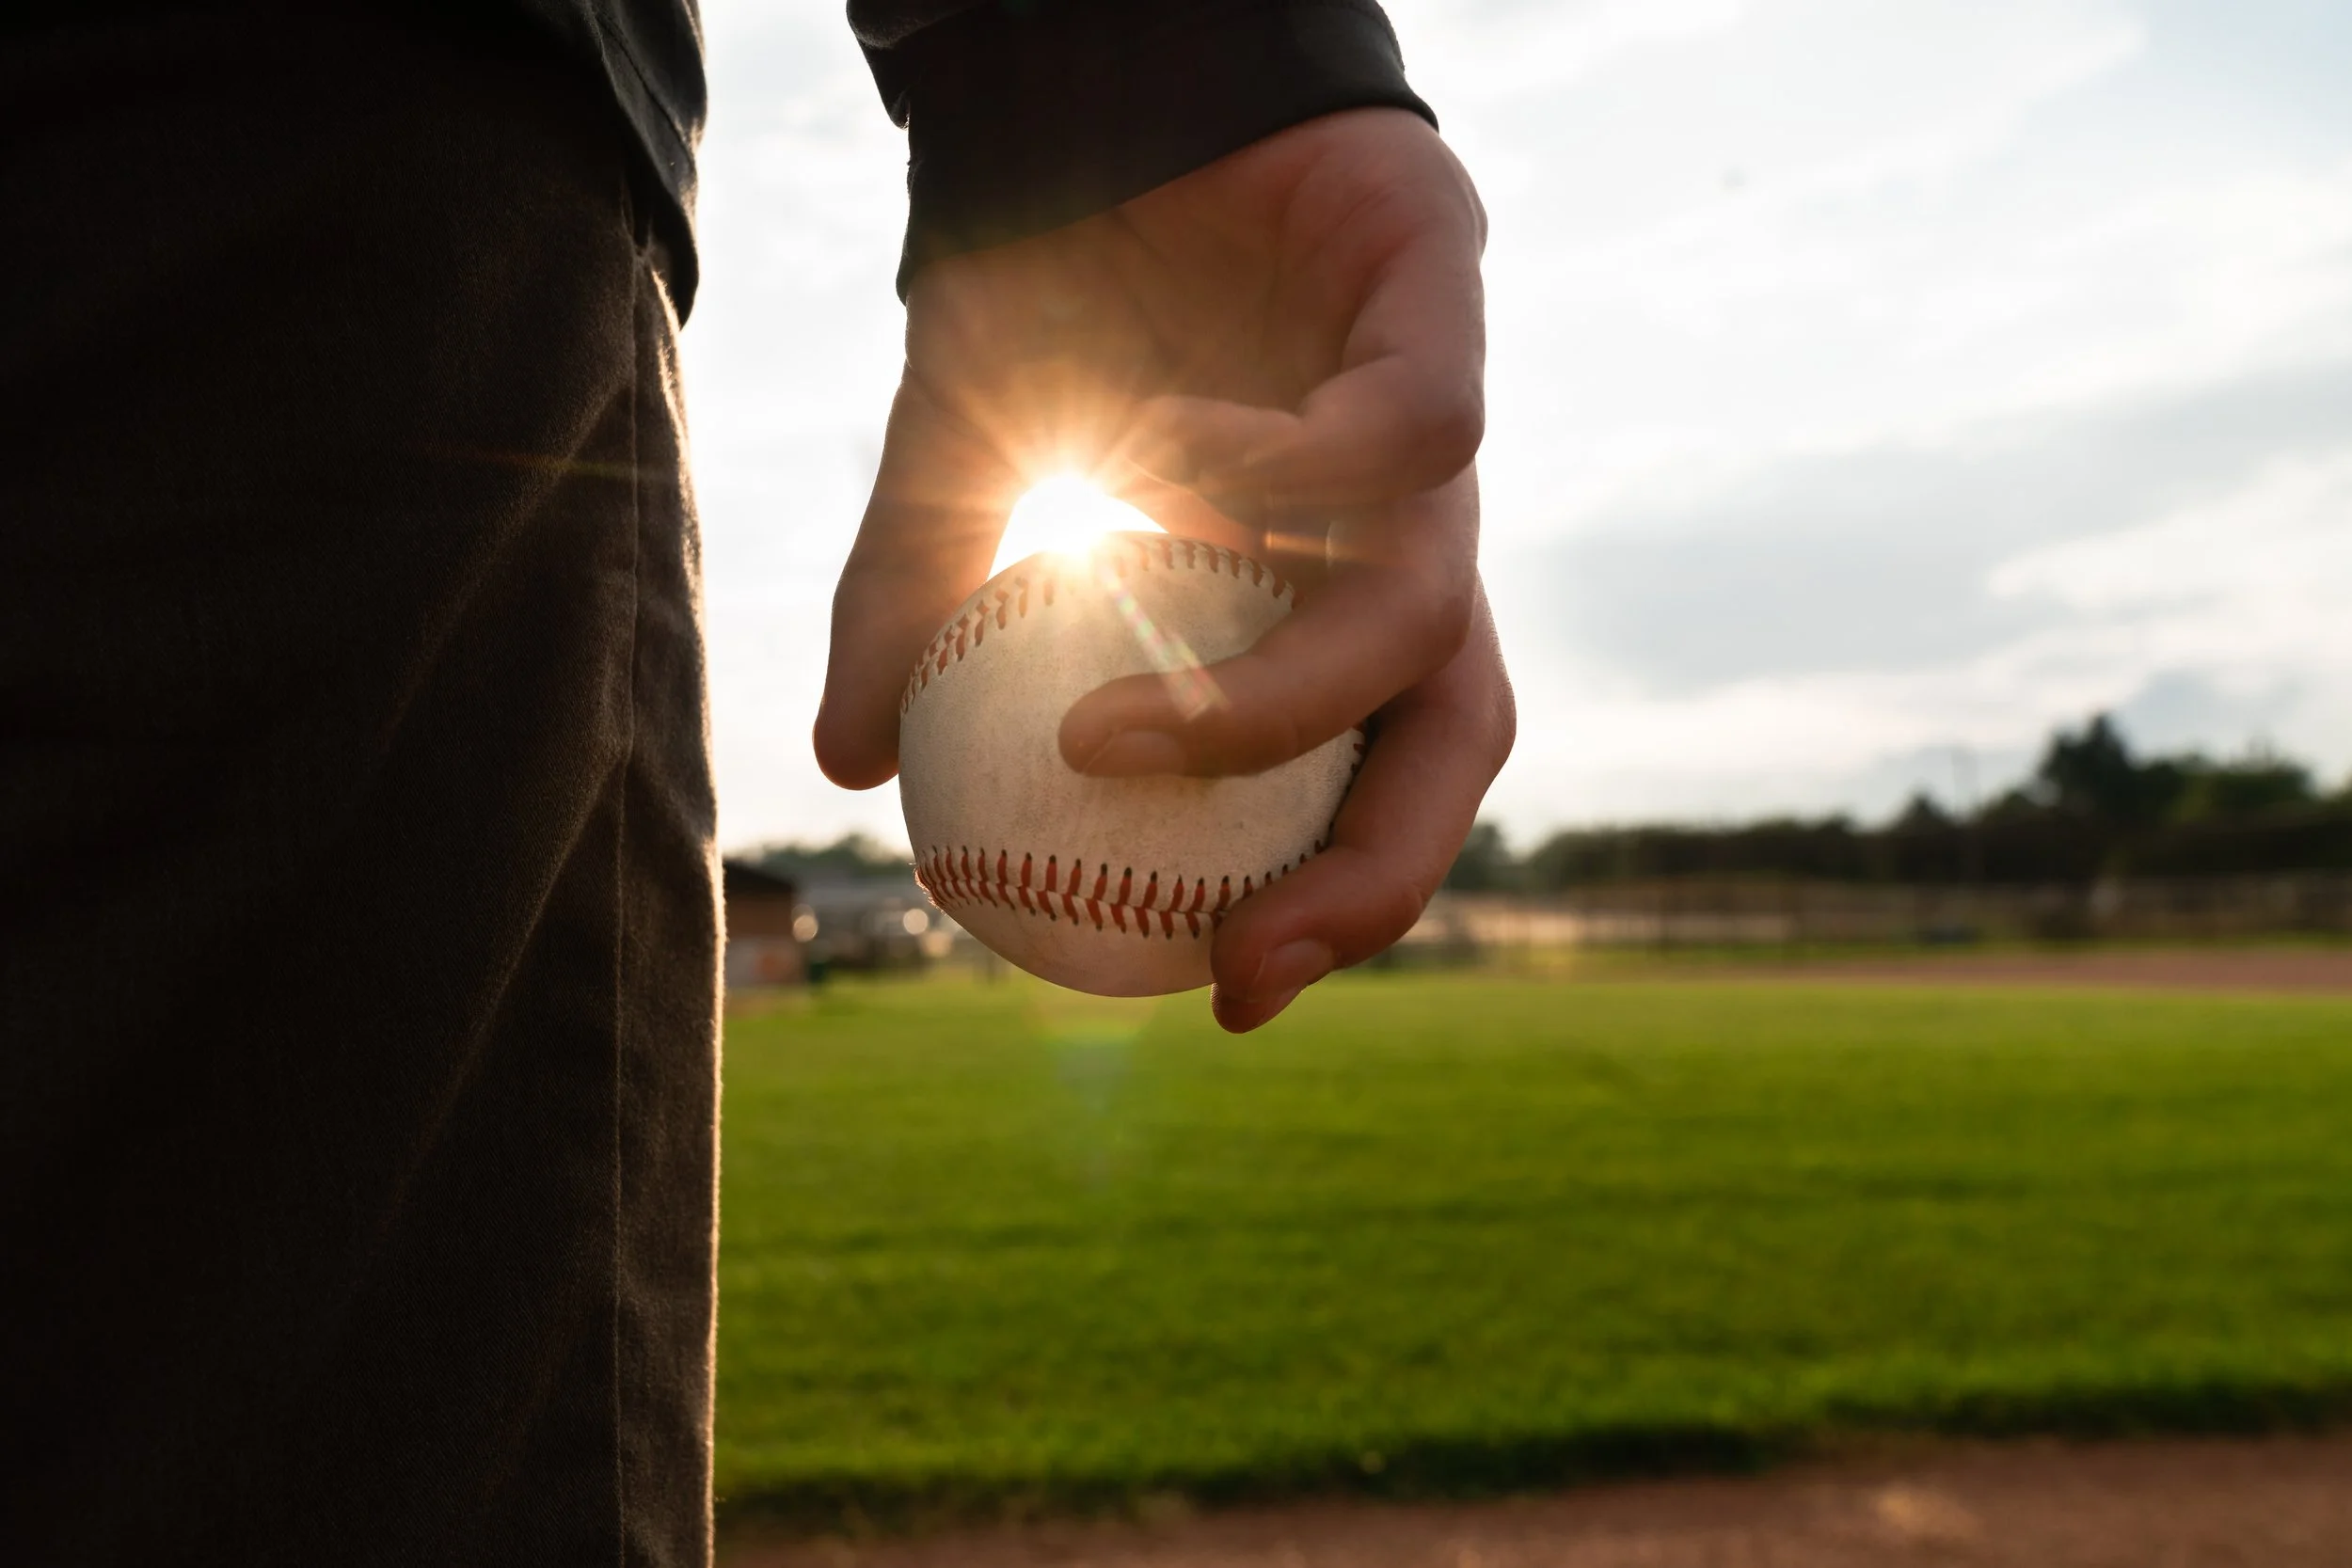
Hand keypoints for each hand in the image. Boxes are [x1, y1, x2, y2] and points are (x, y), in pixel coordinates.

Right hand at [815, 107, 1514, 1029]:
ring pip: (1433, 604)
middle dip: (1377, 870)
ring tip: (1109, 725)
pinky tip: (1160, 453)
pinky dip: (1278, 475)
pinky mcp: (1441, 271)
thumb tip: (847, 765)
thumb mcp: (957, 465)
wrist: (1083, 82)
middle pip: (1461, 730)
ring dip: (1279, 700)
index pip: (1377, 774)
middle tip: (1246, 952)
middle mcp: (1405, 513)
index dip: (1334, 897)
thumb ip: (917, 606)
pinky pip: (1413, 424)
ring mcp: (1436, 404)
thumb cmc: (1044, 281)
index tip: (1227, 990)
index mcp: (1323, 580)